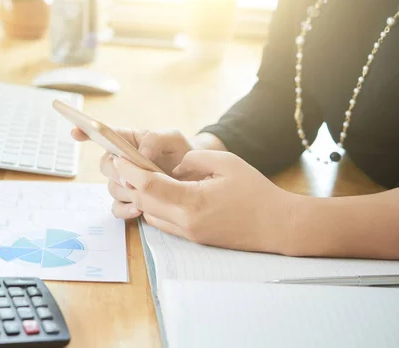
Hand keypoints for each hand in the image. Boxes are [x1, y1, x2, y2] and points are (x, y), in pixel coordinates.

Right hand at [71, 127, 193, 217]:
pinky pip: (117, 209)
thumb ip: (155, 140)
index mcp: (128, 141)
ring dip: (125, 192)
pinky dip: (125, 210)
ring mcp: (125, 182)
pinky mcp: (131, 201)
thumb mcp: (172, 138)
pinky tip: (139, 209)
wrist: (196, 175)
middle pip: (105, 166)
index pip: (102, 134)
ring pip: (112, 188)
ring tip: (142, 195)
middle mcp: (122, 162)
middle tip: (129, 179)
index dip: (85, 131)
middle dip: (115, 173)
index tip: (75, 132)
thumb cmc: (182, 151)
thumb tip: (139, 157)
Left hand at [111, 150, 298, 253]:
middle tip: (126, 166)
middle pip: (144, 202)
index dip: (130, 171)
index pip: (149, 187)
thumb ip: (193, 159)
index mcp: (193, 202)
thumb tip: (173, 166)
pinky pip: (164, 224)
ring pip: (151, 215)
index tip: (120, 158)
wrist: (278, 226)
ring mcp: (190, 234)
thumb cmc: (256, 192)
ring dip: (143, 197)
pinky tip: (163, 194)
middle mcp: (187, 222)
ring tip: (144, 178)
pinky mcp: (195, 239)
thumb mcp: (226, 163)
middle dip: (131, 183)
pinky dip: (157, 208)